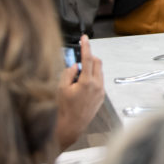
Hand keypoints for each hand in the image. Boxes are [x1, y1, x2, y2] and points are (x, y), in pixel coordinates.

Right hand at [55, 35, 104, 149]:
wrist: (72, 125)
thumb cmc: (64, 109)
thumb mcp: (61, 89)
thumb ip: (68, 73)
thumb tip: (75, 65)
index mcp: (86, 82)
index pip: (87, 59)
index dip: (86, 46)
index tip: (85, 38)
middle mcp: (97, 85)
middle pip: (97, 62)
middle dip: (90, 57)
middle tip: (80, 59)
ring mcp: (101, 90)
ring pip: (99, 72)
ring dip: (91, 68)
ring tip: (78, 77)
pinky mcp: (102, 96)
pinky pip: (99, 81)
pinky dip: (92, 78)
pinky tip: (82, 86)